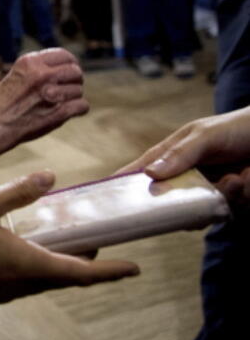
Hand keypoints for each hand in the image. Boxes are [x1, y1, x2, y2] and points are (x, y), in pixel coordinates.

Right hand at [0, 48, 87, 152]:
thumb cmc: (1, 104)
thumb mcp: (17, 75)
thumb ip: (39, 71)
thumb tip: (67, 70)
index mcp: (30, 62)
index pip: (64, 55)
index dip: (69, 64)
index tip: (67, 73)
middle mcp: (42, 74)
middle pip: (76, 72)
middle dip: (73, 81)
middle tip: (65, 91)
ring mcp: (51, 93)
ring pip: (79, 90)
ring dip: (72, 98)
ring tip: (57, 104)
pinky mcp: (58, 112)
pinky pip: (82, 106)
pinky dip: (77, 110)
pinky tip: (67, 113)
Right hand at [0, 172, 139, 301]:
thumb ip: (19, 191)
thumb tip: (50, 176)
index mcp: (29, 263)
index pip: (83, 272)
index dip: (111, 271)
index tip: (135, 268)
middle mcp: (23, 282)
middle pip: (68, 278)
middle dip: (90, 266)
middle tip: (104, 248)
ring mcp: (7, 289)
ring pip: (48, 281)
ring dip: (65, 267)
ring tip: (73, 247)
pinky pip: (29, 282)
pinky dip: (43, 269)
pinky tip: (33, 253)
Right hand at [115, 107, 249, 207]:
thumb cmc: (238, 127)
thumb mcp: (205, 135)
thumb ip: (179, 155)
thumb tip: (149, 174)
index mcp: (173, 155)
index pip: (141, 171)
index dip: (123, 183)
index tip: (104, 198)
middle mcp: (187, 175)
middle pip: (169, 202)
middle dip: (184, 203)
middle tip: (201, 193)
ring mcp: (208, 190)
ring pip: (200, 211)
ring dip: (222, 197)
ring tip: (238, 178)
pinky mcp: (230, 202)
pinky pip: (226, 212)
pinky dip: (239, 199)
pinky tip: (247, 179)